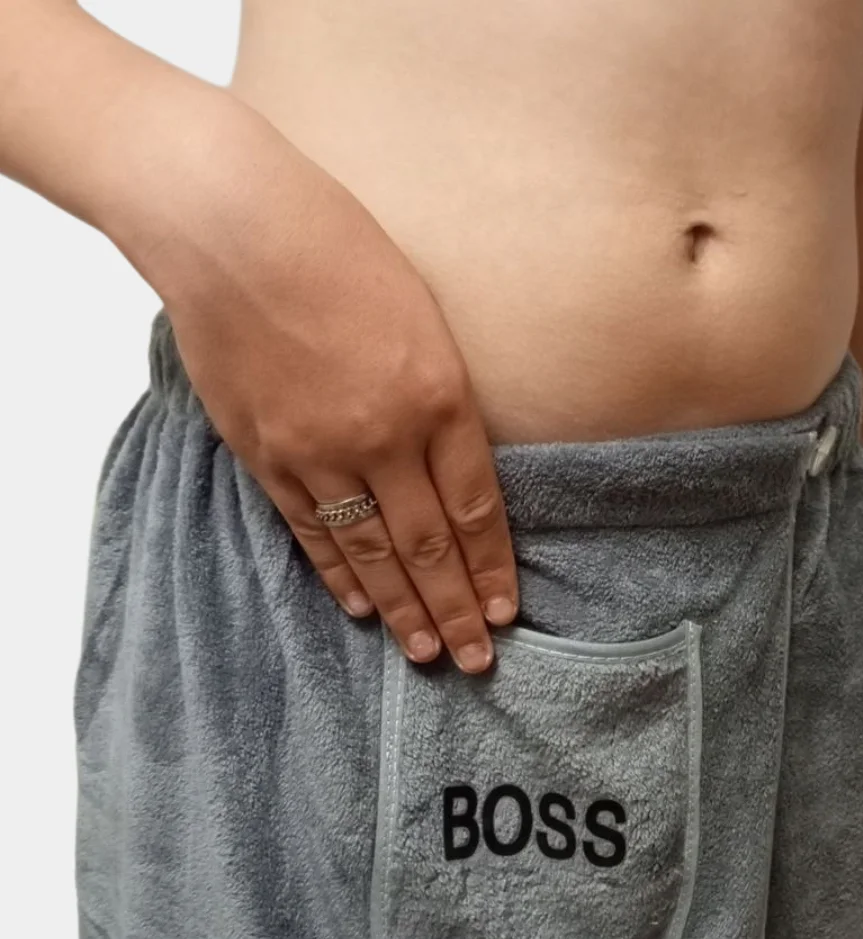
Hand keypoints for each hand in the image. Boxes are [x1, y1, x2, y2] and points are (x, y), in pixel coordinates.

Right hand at [142, 100, 517, 671]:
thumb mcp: (423, 313)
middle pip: (429, 546)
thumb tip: (453, 463)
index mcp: (436, 395)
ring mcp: (319, 452)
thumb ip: (442, 395)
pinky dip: (337, 575)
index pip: (475, 508)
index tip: (506, 612)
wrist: (231, 227)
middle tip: (477, 662)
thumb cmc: (336, 246)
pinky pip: (311, 532)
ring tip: (425, 653)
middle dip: (457, 610)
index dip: (492, 569)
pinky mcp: (266, 455)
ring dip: (401, 609)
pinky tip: (359, 607)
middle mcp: (383, 436)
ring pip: (370, 552)